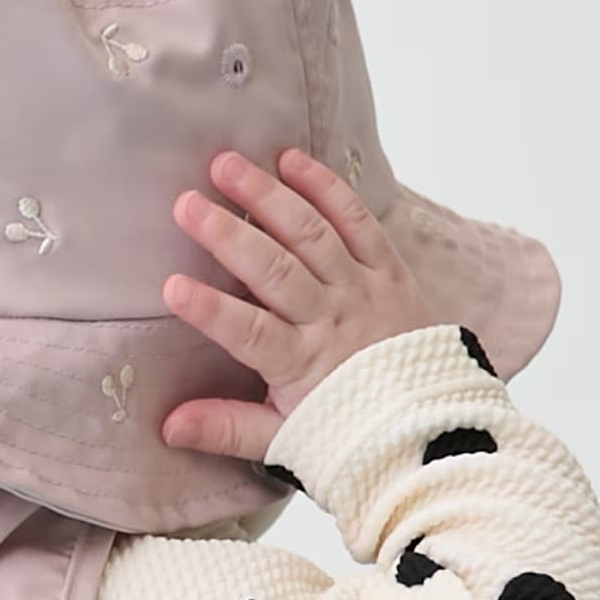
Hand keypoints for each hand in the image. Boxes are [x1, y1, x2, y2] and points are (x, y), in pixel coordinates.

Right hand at [161, 146, 434, 458]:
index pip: (250, 333)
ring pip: (311, 235)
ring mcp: (361, 289)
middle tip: (187, 204)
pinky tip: (291, 160)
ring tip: (226, 165)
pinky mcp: (388, 269)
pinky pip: (358, 221)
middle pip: (276, 271)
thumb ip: (226, 428)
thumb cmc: (350, 431)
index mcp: (302, 365)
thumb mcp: (286, 439)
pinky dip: (327, 188)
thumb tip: (168, 426)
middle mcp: (331, 320)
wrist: (431, 429)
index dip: (212, 310)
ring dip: (267, 196)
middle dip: (228, 235)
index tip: (172, 286)